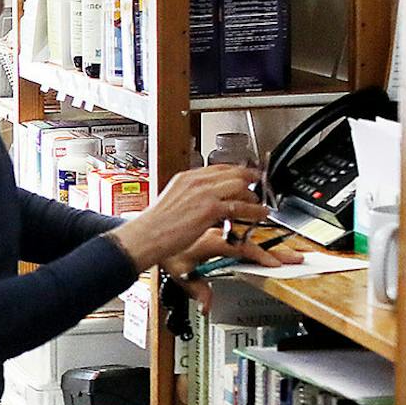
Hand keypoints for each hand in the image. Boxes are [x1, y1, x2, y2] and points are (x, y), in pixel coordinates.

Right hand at [109, 164, 269, 271]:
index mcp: (185, 178)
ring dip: (252, 195)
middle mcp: (196, 181)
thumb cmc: (154, 227)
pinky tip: (259, 214)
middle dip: (248, 179)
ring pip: (239, 186)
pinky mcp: (210, 208)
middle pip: (232, 173)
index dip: (234, 171)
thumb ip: (188, 198)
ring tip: (259, 203)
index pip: (217, 168)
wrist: (146, 237)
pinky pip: (240, 206)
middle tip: (257, 185)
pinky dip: (254, 210)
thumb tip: (200, 204)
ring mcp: (204, 193)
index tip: (243, 175)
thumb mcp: (171, 202)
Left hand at [161, 228, 301, 309]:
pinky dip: (261, 221)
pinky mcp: (222, 221)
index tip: (277, 265)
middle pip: (255, 240)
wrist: (156, 232)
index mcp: (211, 242)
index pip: (242, 250)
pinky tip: (274, 230)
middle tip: (298, 258)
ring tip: (294, 249)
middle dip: (278, 250)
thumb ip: (197, 290)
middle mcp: (220, 231)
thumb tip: (206, 307)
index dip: (260, 257)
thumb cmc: (168, 251)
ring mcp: (222, 225)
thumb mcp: (180, 272)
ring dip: (275, 239)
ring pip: (253, 227)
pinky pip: (245, 219)